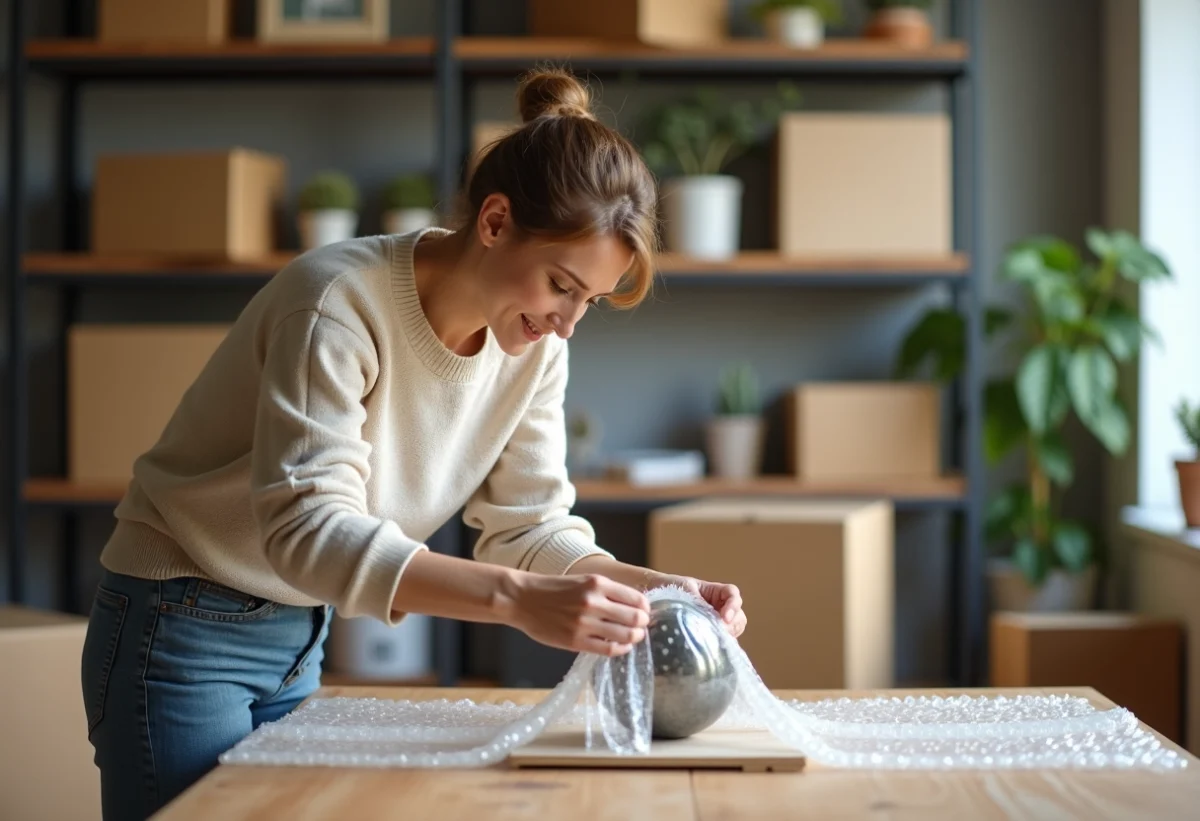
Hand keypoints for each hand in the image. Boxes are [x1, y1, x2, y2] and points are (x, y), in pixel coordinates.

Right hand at [504, 572, 650, 656]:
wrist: (522, 599)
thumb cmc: (553, 590)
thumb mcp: (582, 581)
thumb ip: (606, 592)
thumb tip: (633, 605)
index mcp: (597, 583)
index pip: (636, 598)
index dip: (645, 608)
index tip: (645, 612)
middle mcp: (593, 601)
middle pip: (634, 618)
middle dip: (643, 624)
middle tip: (642, 626)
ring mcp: (584, 622)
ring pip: (625, 635)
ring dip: (635, 637)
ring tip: (634, 637)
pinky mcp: (575, 640)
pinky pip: (608, 649)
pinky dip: (621, 649)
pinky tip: (622, 647)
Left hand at [653, 573, 746, 638]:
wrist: (653, 595)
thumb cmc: (669, 587)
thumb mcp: (685, 590)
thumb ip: (699, 603)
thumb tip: (709, 620)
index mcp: (715, 592)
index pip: (733, 595)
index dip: (733, 606)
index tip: (724, 618)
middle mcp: (719, 608)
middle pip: (738, 617)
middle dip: (732, 625)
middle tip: (720, 632)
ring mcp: (715, 623)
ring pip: (732, 632)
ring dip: (727, 636)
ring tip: (714, 641)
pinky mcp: (708, 636)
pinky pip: (720, 643)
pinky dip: (718, 646)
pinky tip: (709, 650)